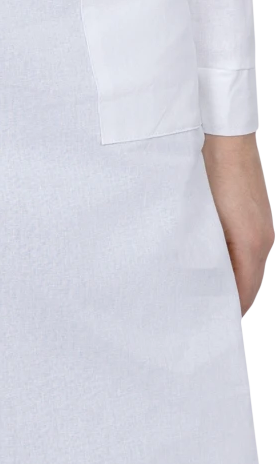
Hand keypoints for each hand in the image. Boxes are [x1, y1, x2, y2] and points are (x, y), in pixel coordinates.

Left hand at [201, 132, 274, 315]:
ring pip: (252, 266)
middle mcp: (263, 240)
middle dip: (234, 297)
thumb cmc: (214, 175)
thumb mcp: (205, 218)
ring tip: (213, 289)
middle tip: (210, 311)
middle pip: (251, 282)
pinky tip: (221, 261)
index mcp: (250, 245)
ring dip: (237, 279)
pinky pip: (252, 251)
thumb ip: (206, 249)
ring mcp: (264, 229)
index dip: (229, 307)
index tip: (214, 321)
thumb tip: (200, 274)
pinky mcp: (259, 218)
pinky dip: (239, 262)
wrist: (228, 142)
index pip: (242, 290)